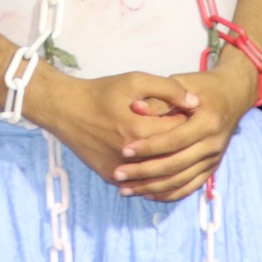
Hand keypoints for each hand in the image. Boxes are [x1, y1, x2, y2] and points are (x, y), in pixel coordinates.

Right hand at [29, 70, 195, 185]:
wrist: (65, 110)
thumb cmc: (101, 92)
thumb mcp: (135, 80)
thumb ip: (168, 89)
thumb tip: (196, 103)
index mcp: (140, 129)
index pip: (180, 132)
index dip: (189, 122)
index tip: (192, 115)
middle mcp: (131, 154)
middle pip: (172, 155)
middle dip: (183, 143)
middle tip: (187, 130)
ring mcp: (121, 169)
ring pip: (157, 172)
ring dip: (170, 161)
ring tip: (174, 146)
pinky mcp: (112, 177)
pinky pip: (140, 181)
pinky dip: (152, 173)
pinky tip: (159, 162)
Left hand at [109, 67, 257, 201]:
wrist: (231, 95)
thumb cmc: (201, 86)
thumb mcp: (181, 83)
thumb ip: (160, 98)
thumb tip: (135, 108)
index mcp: (208, 122)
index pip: (174, 140)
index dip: (148, 146)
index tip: (124, 150)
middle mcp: (214, 144)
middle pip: (176, 165)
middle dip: (145, 172)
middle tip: (119, 175)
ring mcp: (214, 159)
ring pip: (180, 181)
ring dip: (152, 188)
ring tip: (126, 189)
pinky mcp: (211, 168)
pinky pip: (189, 187)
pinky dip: (168, 194)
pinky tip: (147, 194)